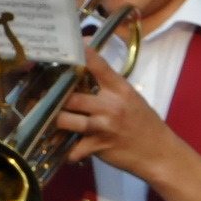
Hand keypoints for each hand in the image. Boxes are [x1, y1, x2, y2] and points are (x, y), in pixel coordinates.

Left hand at [53, 46, 186, 179]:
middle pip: (72, 96)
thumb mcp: (129, 96)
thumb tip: (83, 65)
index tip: (63, 47)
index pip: (97, 65)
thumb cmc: (143, 121)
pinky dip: (65, 150)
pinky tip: (60, 147)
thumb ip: (107, 83)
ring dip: (53, 120)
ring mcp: (104, 126)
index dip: (78, 54)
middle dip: (53, 96)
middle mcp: (111, 105)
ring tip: (43, 117)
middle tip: (40, 93)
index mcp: (119, 89)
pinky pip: (73, 148)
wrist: (160, 153)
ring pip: (67, 120)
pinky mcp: (98, 146)